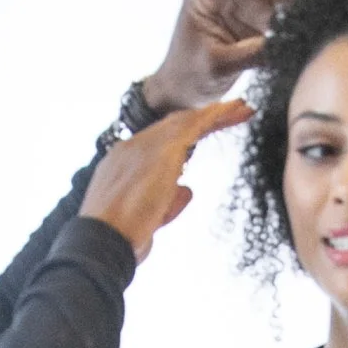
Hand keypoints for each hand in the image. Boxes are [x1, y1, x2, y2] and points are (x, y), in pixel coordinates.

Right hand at [83, 96, 249, 260]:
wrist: (104, 240)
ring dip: (216, 114)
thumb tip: (187, 188)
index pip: (159, 142)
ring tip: (243, 107)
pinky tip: (236, 110)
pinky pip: (196, 125)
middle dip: (203, 120)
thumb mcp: (148, 218)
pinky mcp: (164, 150)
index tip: (203, 135)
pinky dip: (217, 115)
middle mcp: (134, 147)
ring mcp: (147, 145)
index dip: (184, 137)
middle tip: (232, 112)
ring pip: (187, 121)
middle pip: (175, 126)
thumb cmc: (121, 238)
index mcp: (124, 162)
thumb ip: (168, 201)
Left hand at [142, 0, 292, 108]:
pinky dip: (289, 10)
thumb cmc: (190, 76)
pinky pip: (276, 7)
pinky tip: (300, 17)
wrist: (182, 91)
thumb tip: (286, 40)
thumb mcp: (220, 65)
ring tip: (302, 8)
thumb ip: (252, 52)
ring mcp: (239, 4)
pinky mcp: (252, 19)